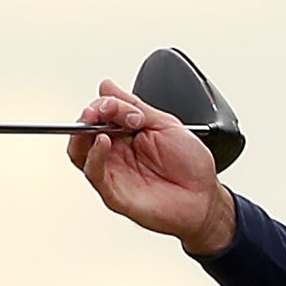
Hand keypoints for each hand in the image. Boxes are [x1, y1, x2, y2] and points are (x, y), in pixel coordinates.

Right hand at [68, 80, 236, 256]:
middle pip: (84, 131)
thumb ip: (135, 106)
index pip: (100, 114)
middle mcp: (116, 154)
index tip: (119, 103)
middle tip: (105, 108)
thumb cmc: (191, 167)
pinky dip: (94, 156)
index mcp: (126, 136)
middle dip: (91, 113)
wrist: (206, 198)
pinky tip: (103, 142)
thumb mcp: (166, 124)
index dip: (105, 104)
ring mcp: (114, 173)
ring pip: (79, 153)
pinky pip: (94, 174)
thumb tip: (107, 86)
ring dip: (83, 132)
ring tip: (97, 120)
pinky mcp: (114, 194)